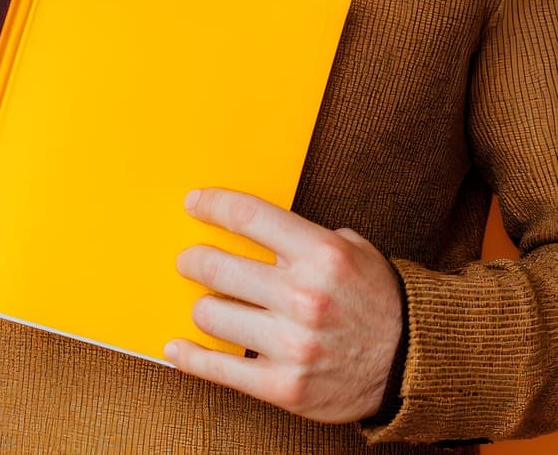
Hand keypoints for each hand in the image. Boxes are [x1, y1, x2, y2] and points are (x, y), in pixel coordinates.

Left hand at [164, 188, 402, 423]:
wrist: (412, 362)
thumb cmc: (375, 298)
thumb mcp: (350, 249)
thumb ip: (301, 237)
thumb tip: (244, 225)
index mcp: (320, 254)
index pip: (247, 216)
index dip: (212, 205)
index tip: (193, 202)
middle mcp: (303, 297)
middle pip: (218, 268)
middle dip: (193, 260)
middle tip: (187, 259)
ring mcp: (292, 345)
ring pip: (212, 317)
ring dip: (202, 307)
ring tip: (207, 303)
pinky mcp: (285, 387)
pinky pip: (221, 371)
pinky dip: (191, 357)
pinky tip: (176, 347)